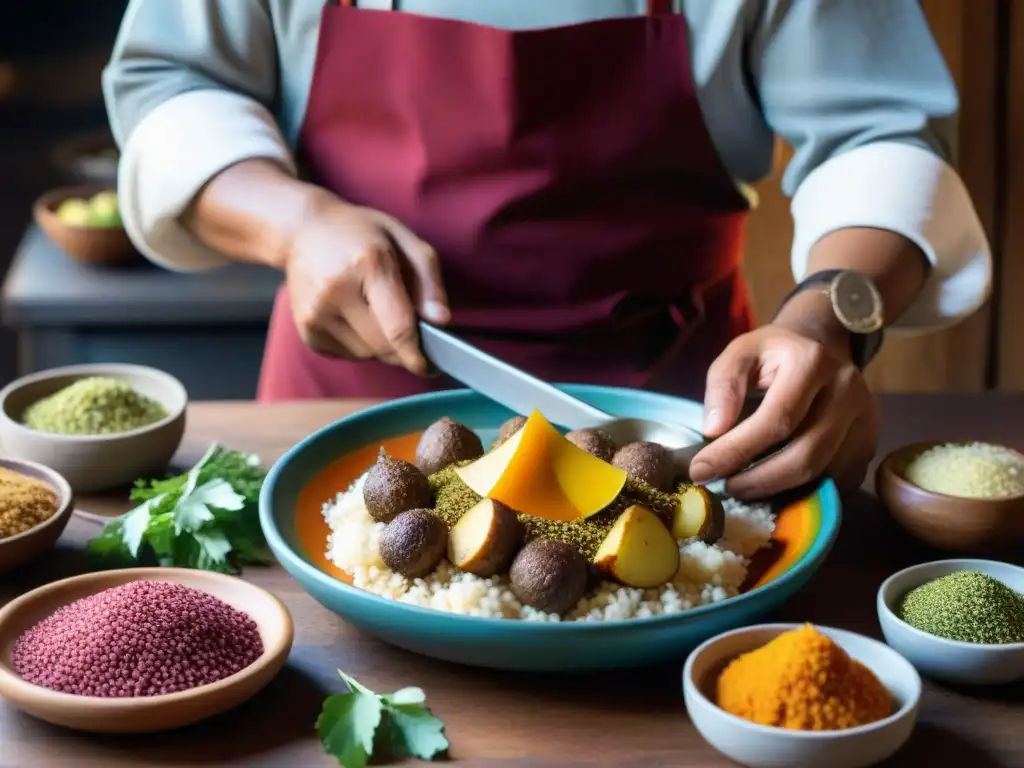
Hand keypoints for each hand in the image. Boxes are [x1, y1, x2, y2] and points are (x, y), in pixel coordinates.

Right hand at [284, 193, 448, 373]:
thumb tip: (442, 321)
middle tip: (411, 335)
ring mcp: (316, 313)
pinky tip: (355, 317)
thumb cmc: (361, 233)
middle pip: (383, 347)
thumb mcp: (405, 240)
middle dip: (403, 350)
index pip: (398, 327)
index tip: (431, 367)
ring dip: (381, 346)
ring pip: (365, 354)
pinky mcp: (307, 330)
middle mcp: (336, 291)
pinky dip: (359, 345)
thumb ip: (429, 280)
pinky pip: (346, 354)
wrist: (304, 230)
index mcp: (368, 264)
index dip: (417, 354)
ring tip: (376, 314)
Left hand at [687, 325, 878, 498]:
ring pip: (823, 473)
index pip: (776, 419)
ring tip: (743, 486)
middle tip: (725, 487)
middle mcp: (848, 390)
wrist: (819, 346)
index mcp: (812, 362)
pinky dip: (804, 491)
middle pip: (806, 455)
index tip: (702, 470)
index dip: (737, 450)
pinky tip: (775, 486)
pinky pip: (837, 481)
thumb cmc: (772, 354)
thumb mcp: (739, 354)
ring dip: (779, 489)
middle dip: (758, 480)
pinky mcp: (869, 443)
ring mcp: (866, 419)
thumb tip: (713, 431)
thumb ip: (723, 386)